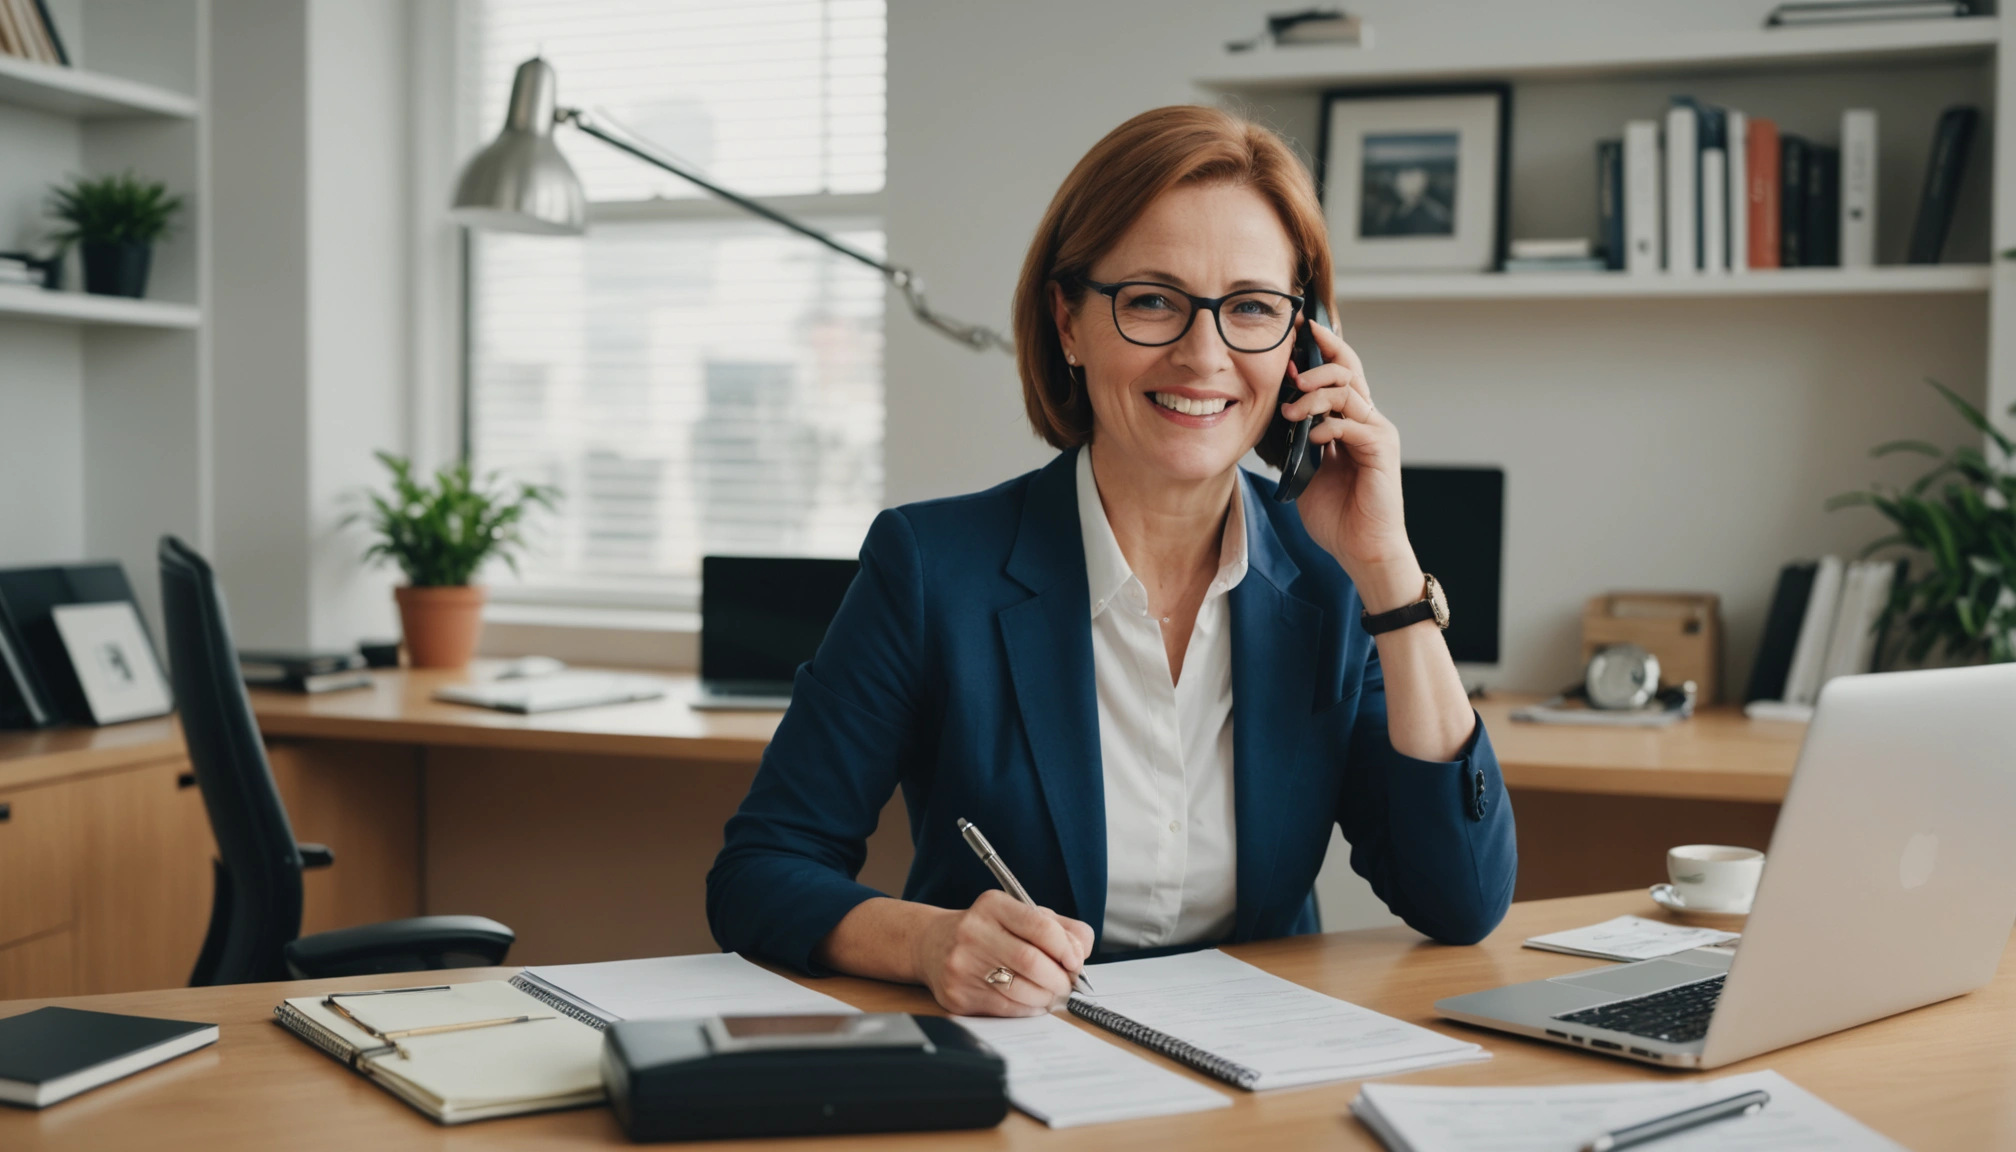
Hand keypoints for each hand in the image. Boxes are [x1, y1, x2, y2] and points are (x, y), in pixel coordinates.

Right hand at [911, 890, 1094, 1015]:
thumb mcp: (1020, 915)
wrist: (932, 945)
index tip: (1076, 961)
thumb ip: (1060, 927)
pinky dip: (1028, 1008)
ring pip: (1020, 989)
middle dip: (1059, 979)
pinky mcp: (957, 994)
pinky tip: (1033, 1002)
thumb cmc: (987, 930)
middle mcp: (973, 932)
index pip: (1040, 925)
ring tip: (1051, 994)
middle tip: (1067, 984)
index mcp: (992, 906)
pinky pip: (1005, 1008)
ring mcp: (962, 965)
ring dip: (1046, 996)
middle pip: (1031, 961)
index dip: (1066, 947)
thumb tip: (1082, 952)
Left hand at [1279, 318, 1422, 610]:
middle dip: (1319, 357)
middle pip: (1349, 368)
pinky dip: (1328, 426)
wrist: (1361, 549)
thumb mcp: (1306, 469)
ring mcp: (1377, 432)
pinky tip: (1312, 438)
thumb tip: (1272, 415)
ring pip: (1349, 391)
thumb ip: (1297, 440)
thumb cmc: (1337, 514)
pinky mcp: (1381, 450)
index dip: (1320, 348)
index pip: (1338, 372)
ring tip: (1291, 407)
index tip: (1297, 330)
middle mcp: (1367, 419)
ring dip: (1315, 393)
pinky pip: (1353, 424)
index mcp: (1349, 420)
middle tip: (1290, 361)